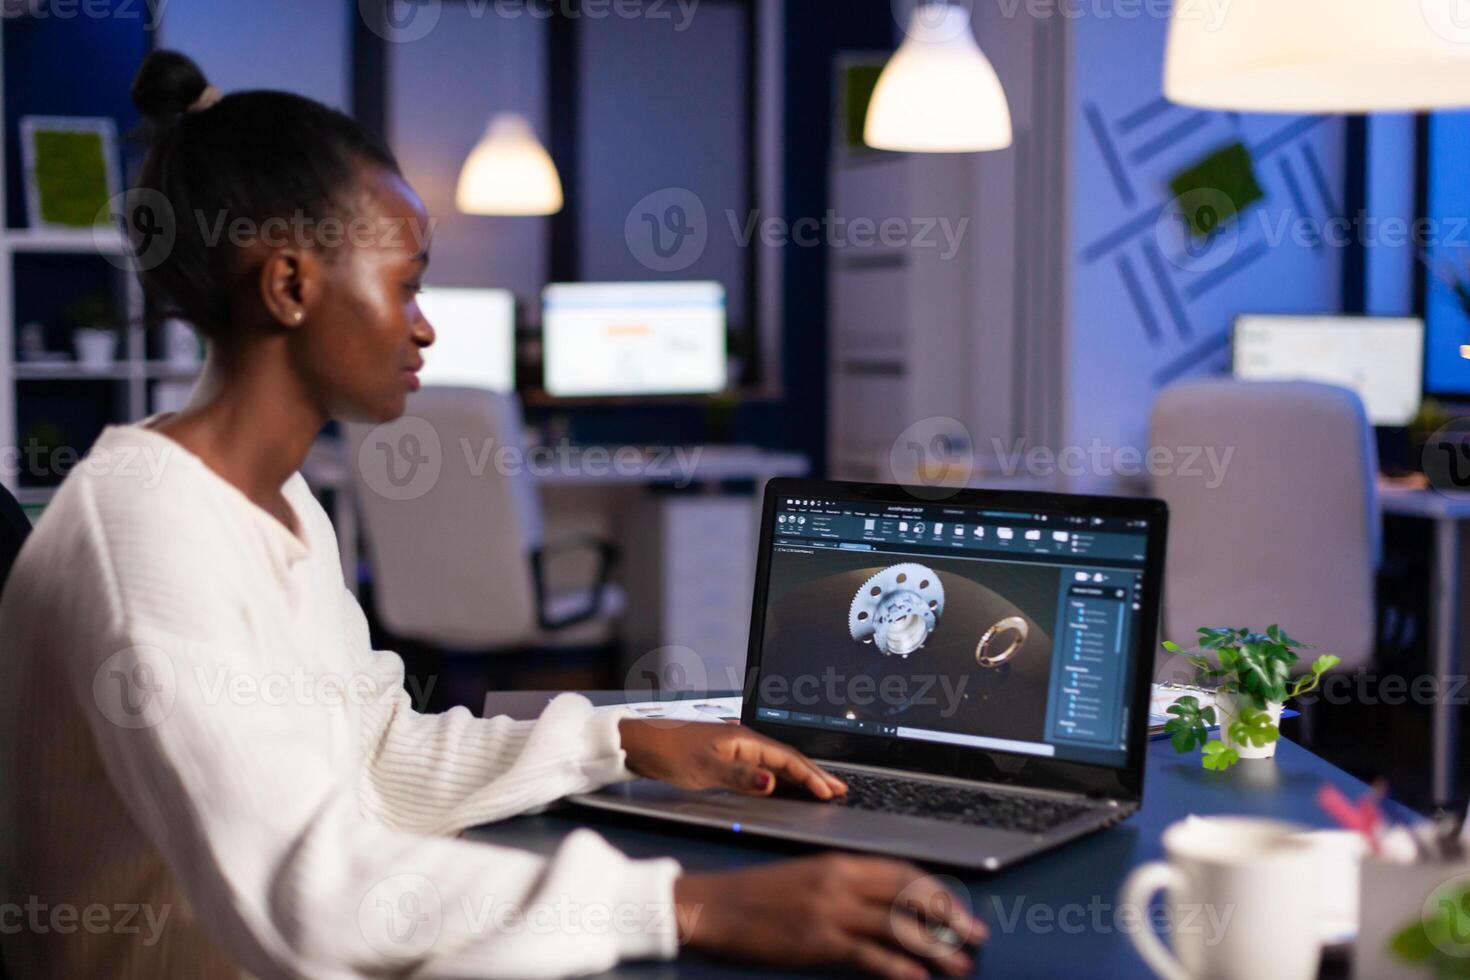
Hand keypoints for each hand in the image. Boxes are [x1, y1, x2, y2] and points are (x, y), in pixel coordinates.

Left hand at [617, 719, 846, 799]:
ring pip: (776, 762)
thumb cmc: (669, 754)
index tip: (830, 792)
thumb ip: (741, 776)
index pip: (786, 759)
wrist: (639, 744)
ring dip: (800, 775)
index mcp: (744, 739)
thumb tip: (773, 781)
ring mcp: (735, 748)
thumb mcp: (705, 769)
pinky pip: (762, 766)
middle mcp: (744, 741)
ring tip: (822, 788)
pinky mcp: (726, 757)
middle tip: (840, 790)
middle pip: (787, 758)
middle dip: (814, 774)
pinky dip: (780, 776)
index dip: (810, 776)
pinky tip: (784, 784)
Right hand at [674, 854, 985, 979]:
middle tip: (974, 934)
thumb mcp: (806, 877)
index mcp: (838, 862)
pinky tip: (918, 977)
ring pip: (898, 925)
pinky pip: (869, 954)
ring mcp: (830, 911)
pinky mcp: (818, 940)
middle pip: (909, 894)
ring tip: (959, 963)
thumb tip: (884, 904)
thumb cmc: (755, 895)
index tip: (956, 908)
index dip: (935, 890)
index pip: (901, 870)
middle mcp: (840, 881)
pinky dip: (899, 966)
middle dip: (948, 915)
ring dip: (935, 945)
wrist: (715, 905)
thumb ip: (844, 885)